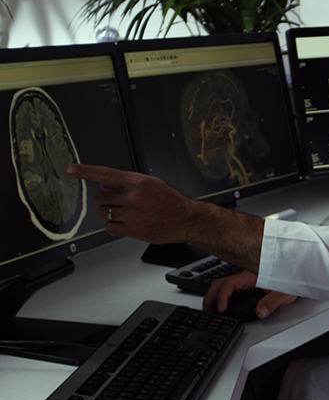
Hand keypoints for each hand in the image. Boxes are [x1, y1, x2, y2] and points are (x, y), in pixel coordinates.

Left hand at [65, 163, 195, 244]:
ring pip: (103, 213)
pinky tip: (126, 224)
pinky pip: (109, 228)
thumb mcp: (151, 184)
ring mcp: (133, 214)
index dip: (85, 171)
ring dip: (108, 213)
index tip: (71, 169)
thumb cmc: (170, 201)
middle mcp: (134, 197)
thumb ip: (127, 183)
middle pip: (100, 196)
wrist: (186, 219)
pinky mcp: (133, 230)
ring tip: (123, 214)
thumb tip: (104, 184)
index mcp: (138, 182)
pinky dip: (114, 227)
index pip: (106, 174)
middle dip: (105, 199)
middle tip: (117, 202)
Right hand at [203, 270, 297, 318]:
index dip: (222, 297)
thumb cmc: (291, 279)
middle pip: (219, 284)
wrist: (297, 274)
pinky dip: (219, 300)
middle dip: (210, 298)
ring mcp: (244, 283)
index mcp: (252, 276)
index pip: (229, 284)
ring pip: (221, 287)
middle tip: (208, 314)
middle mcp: (245, 278)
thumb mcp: (284, 292)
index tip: (221, 309)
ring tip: (210, 314)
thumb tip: (260, 311)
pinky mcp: (245, 288)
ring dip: (213, 299)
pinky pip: (227, 291)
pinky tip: (220, 310)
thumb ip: (272, 302)